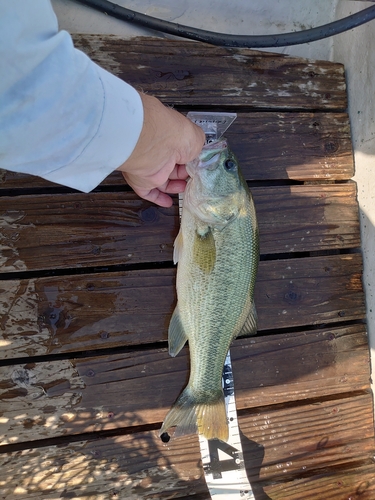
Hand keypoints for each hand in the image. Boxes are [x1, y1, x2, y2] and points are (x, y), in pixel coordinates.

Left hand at [117, 92, 204, 206]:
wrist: (158, 146)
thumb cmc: (178, 138)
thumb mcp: (198, 139)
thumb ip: (199, 148)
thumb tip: (200, 154)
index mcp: (171, 141)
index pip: (181, 153)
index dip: (190, 162)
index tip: (199, 169)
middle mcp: (160, 154)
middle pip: (172, 168)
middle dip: (183, 175)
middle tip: (195, 180)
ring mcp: (150, 168)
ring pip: (162, 181)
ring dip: (174, 187)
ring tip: (186, 189)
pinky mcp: (142, 182)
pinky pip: (148, 193)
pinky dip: (158, 199)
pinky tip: (168, 202)